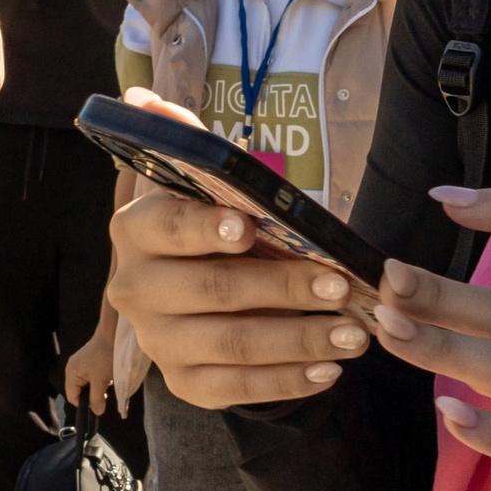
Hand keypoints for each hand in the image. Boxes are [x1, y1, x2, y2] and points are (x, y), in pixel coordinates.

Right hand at [64, 323, 119, 416]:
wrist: (114, 335)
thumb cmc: (105, 357)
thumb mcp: (101, 381)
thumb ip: (97, 399)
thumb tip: (97, 412)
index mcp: (71, 373)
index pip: (73, 397)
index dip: (85, 404)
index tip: (98, 403)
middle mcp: (73, 368)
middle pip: (80, 391)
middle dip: (92, 394)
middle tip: (104, 392)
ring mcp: (81, 364)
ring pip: (88, 384)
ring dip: (98, 387)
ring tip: (107, 382)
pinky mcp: (90, 361)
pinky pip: (92, 377)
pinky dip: (100, 379)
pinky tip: (108, 375)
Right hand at [103, 89, 370, 407]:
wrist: (197, 296)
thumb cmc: (213, 229)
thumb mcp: (200, 185)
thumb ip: (182, 141)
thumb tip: (140, 99)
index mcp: (135, 231)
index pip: (168, 228)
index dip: (206, 228)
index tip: (251, 228)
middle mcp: (135, 288)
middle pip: (213, 290)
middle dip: (283, 286)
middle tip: (342, 285)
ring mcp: (158, 341)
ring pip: (232, 344)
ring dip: (300, 339)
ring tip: (355, 333)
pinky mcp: (183, 383)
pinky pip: (236, 390)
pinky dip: (286, 382)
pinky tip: (329, 372)